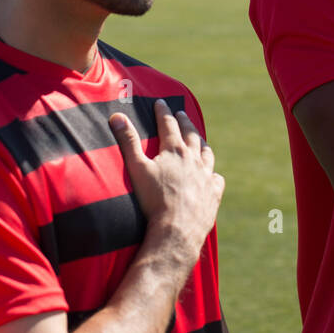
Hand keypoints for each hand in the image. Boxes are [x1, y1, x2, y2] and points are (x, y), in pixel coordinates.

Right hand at [110, 99, 222, 260]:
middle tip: (181, 114)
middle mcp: (194, 159)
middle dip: (184, 122)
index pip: (168, 124)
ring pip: (207, 153)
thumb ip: (128, 141)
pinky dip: (213, 174)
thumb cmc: (153, 200)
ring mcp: (206, 176)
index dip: (163, 112)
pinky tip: (211, 175)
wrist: (177, 229)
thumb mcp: (137, 168)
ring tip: (199, 138)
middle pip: (191, 134)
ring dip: (201, 143)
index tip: (161, 102)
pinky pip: (216, 179)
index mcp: (174, 150)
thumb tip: (117, 116)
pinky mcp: (214, 193)